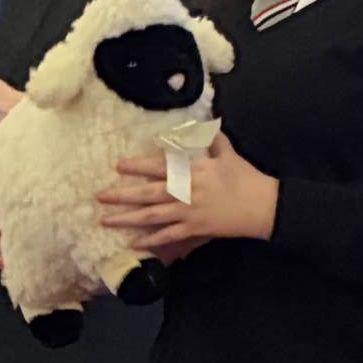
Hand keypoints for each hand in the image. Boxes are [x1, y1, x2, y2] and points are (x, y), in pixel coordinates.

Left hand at [98, 132, 277, 251]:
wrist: (262, 206)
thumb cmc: (245, 177)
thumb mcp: (228, 153)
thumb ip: (213, 138)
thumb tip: (209, 118)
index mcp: (192, 171)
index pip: (158, 167)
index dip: (137, 167)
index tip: (118, 166)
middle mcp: (185, 192)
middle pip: (147, 194)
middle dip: (122, 195)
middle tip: (100, 196)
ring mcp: (188, 213)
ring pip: (152, 217)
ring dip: (127, 219)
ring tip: (107, 220)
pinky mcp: (194, 230)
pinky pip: (168, 236)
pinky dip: (150, 241)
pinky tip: (133, 244)